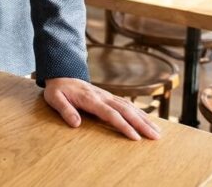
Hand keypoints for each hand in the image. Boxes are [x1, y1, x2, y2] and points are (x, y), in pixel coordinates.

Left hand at [43, 77, 161, 140]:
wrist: (61, 74)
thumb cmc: (58, 90)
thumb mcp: (54, 98)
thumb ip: (65, 110)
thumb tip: (76, 124)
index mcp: (91, 99)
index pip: (110, 114)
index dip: (123, 125)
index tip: (135, 137)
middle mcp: (103, 97)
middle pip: (126, 111)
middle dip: (141, 124)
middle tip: (155, 137)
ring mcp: (108, 96)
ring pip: (130, 107)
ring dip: (144, 119)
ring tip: (157, 132)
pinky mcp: (109, 97)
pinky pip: (127, 105)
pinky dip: (139, 113)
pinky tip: (148, 121)